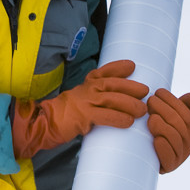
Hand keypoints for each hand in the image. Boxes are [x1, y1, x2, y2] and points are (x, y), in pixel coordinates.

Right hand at [12, 60, 148, 158]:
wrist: (44, 123)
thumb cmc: (65, 115)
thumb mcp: (80, 100)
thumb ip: (95, 98)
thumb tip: (119, 102)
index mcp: (85, 85)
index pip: (103, 72)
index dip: (118, 67)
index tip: (132, 65)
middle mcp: (85, 90)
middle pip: (111, 84)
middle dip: (130, 86)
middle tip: (145, 91)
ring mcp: (84, 102)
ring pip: (111, 99)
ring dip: (129, 104)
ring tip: (142, 110)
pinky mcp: (82, 116)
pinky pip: (104, 116)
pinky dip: (118, 118)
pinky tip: (128, 122)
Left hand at [147, 89, 189, 172]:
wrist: (146, 150)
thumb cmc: (160, 125)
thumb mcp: (175, 112)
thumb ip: (188, 103)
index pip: (187, 113)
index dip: (173, 101)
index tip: (158, 92)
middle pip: (179, 124)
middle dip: (164, 110)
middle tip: (149, 101)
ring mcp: (180, 155)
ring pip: (174, 138)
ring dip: (162, 126)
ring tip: (150, 118)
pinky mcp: (169, 167)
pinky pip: (169, 158)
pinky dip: (163, 148)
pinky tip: (156, 139)